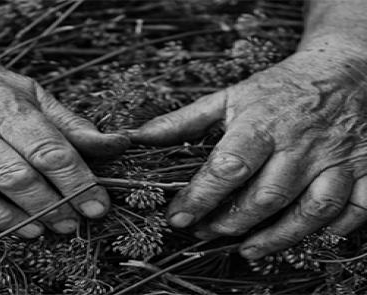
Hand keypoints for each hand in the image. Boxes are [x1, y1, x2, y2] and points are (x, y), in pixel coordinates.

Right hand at [0, 39, 128, 237]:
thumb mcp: (30, 92)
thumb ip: (70, 123)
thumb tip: (115, 144)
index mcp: (5, 106)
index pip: (48, 150)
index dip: (77, 182)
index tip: (97, 205)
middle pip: (15, 177)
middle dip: (49, 206)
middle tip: (71, 222)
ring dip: (9, 219)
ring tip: (38, 230)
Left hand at [129, 48, 366, 258]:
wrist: (341, 70)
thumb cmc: (278, 88)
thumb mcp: (229, 96)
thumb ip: (184, 120)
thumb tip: (140, 137)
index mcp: (262, 124)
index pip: (228, 167)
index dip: (200, 196)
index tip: (178, 218)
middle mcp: (300, 144)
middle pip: (265, 196)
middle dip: (231, 222)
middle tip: (206, 232)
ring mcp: (337, 158)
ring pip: (310, 210)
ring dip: (277, 237)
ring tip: (246, 249)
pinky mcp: (366, 168)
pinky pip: (356, 209)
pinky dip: (335, 230)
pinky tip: (307, 236)